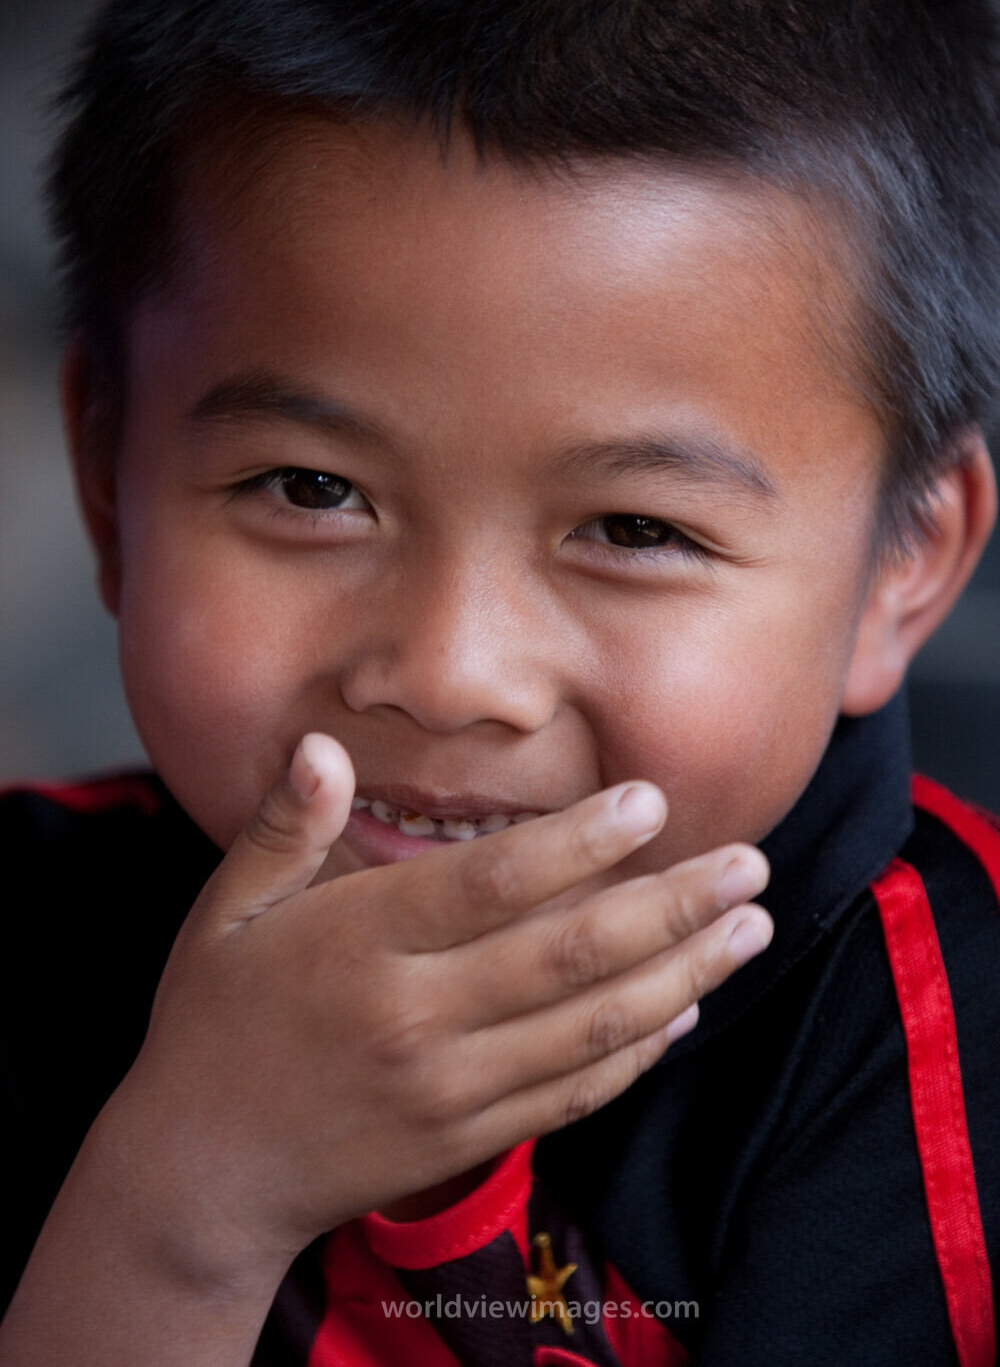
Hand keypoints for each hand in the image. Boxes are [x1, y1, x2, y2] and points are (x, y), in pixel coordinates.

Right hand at [104, 733, 771, 1283]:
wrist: (203, 1174)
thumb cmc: (215, 1023)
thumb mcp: (224, 912)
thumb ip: (282, 827)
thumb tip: (320, 747)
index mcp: (360, 944)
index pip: (492, 884)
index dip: (580, 842)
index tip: (651, 802)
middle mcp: (416, 1017)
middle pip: (571, 956)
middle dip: (673, 906)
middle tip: (748, 866)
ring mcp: (450, 1087)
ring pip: (592, 1027)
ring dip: (685, 974)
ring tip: (750, 928)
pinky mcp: (468, 1137)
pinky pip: (574, 1092)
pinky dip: (641, 1052)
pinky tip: (688, 1007)